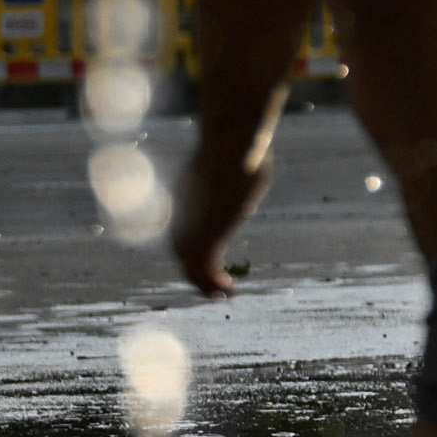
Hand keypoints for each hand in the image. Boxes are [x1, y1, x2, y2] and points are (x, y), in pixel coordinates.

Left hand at [168, 144, 267, 299]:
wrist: (229, 147)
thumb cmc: (239, 143)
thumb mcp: (238, 155)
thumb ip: (240, 161)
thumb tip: (253, 149)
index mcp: (187, 194)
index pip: (184, 228)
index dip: (195, 246)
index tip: (212, 256)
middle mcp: (182, 215)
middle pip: (182, 250)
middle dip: (196, 270)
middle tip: (214, 283)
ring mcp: (192, 228)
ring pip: (191, 266)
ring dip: (205, 284)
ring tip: (224, 294)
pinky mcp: (206, 239)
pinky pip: (206, 272)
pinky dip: (214, 286)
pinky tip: (231, 292)